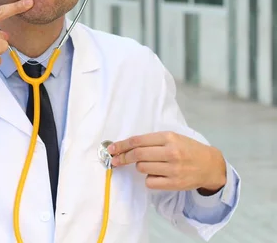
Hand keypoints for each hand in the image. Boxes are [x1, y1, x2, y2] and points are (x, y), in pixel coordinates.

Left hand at [107, 132, 226, 193]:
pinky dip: (149, 179)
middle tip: (116, 160)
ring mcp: (173, 169)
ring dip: (139, 167)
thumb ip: (152, 141)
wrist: (210, 165)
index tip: (111, 149)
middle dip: (123, 157)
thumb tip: (126, 146)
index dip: (122, 145)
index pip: (138, 141)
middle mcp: (170, 152)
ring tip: (149, 165)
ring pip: (142, 168)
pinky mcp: (174, 183)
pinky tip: (156, 175)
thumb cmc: (188, 149)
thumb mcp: (173, 138)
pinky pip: (150, 182)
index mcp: (168, 137)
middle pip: (137, 155)